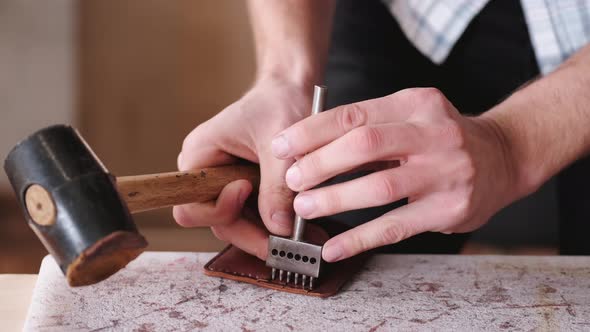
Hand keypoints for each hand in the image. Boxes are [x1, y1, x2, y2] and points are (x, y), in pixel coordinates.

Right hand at [173, 78, 311, 259]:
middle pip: (217, 221)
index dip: (218, 210)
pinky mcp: (245, 190)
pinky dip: (275, 226)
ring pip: (238, 224)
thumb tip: (279, 230)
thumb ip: (277, 187)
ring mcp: (225, 184)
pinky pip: (253, 217)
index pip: (192, 206)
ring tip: (303, 240)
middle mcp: (207, 174)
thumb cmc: (280, 104)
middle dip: (252, 233)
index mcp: (200, 156)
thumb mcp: (280, 144)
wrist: (291, 91)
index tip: (246, 191)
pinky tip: (299, 230)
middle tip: (288, 244)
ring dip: (267, 234)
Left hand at [272, 88, 521, 261]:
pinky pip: (396, 227)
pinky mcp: (449, 209)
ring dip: (335, 199)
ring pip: (379, 187)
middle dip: (320, 163)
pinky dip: (360, 239)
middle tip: (293, 180)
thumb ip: (369, 127)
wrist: (503, 156)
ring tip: (304, 208)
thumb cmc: (442, 137)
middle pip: (365, 145)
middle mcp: (433, 133)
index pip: (354, 114)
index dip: (312, 131)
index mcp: (416, 103)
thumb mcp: (412, 116)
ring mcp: (445, 172)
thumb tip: (308, 149)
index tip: (282, 147)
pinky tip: (334, 248)